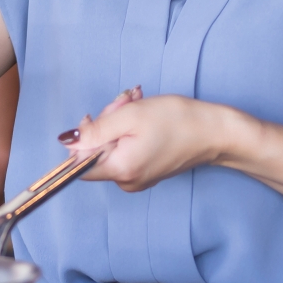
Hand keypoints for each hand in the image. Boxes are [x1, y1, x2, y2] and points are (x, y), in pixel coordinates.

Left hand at [61, 87, 254, 192]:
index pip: (78, 163)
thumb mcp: (129, 116)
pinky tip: (144, 116)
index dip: (84, 136)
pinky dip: (130, 130)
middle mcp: (126, 181)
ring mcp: (138, 178)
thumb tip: (67, 141)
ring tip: (138, 104)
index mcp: (119, 170)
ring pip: (111, 145)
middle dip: (107, 120)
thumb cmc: (177, 121)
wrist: (215, 132)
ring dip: (120, 120)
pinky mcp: (147, 170)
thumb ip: (95, 130)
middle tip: (126, 102)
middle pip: (96, 150)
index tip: (99, 117)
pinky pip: (126, 149)